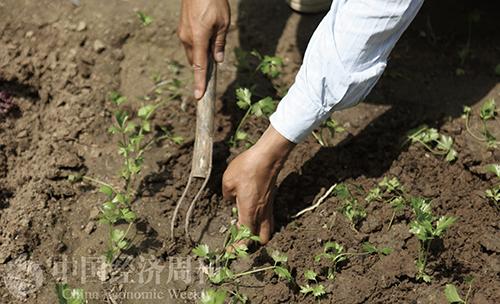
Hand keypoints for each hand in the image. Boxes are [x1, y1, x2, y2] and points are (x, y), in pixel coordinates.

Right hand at [178, 0, 229, 98]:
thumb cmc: (214, 2)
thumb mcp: (223, 24)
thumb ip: (219, 44)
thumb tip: (217, 61)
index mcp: (198, 39)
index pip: (199, 66)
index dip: (199, 82)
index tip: (198, 95)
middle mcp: (187, 38)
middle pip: (195, 62)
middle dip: (203, 67)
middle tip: (214, 66)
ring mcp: (183, 33)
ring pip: (192, 52)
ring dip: (201, 55)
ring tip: (213, 45)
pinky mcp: (182, 28)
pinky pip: (190, 44)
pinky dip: (198, 47)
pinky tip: (207, 38)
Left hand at [222, 126, 294, 243]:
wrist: (268, 156)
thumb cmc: (248, 167)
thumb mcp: (228, 181)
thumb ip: (227, 195)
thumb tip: (230, 200)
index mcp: (249, 212)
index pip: (245, 238)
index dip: (237, 248)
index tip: (229, 251)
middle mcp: (261, 213)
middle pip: (262, 239)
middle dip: (252, 243)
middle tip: (239, 239)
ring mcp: (269, 207)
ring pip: (267, 229)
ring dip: (257, 233)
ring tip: (244, 228)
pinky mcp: (271, 200)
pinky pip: (268, 218)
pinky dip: (260, 221)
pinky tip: (250, 212)